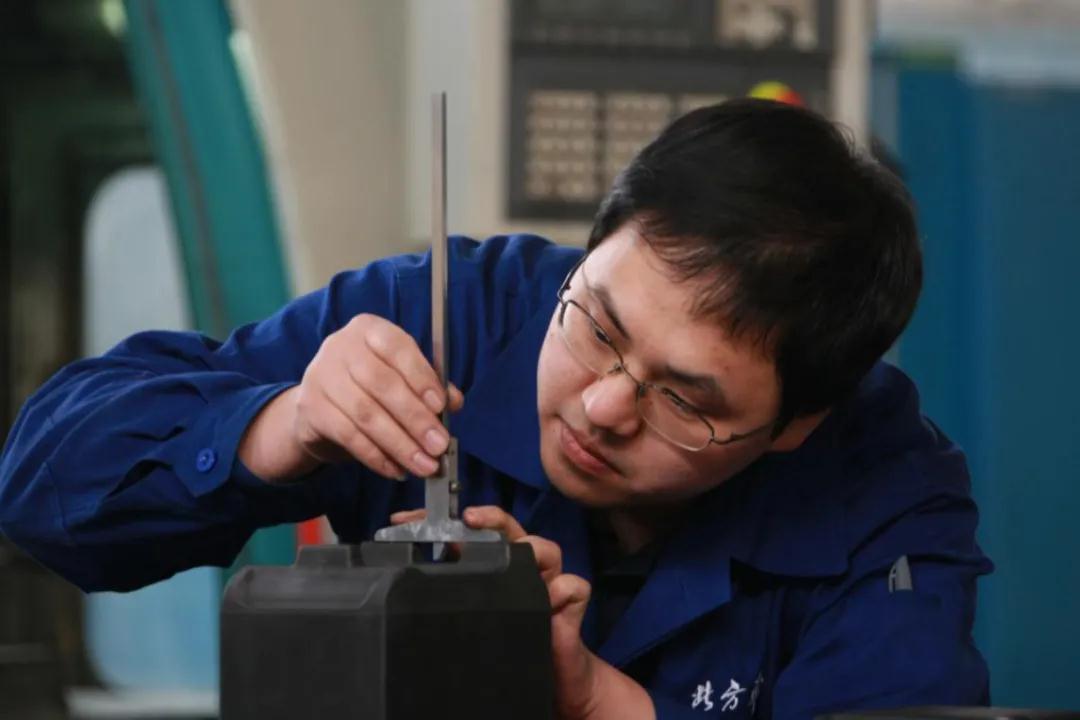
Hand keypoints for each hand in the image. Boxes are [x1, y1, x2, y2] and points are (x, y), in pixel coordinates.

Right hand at [239, 313, 462, 481]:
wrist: (319, 405)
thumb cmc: (370, 386)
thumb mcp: (400, 376)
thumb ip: (429, 385)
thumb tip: (454, 402)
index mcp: (370, 330)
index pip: (397, 348)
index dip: (421, 376)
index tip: (441, 406)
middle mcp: (341, 347)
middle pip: (381, 384)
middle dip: (415, 418)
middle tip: (438, 445)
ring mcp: (321, 376)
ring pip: (366, 414)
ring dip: (400, 444)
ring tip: (424, 464)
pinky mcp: (310, 408)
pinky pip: (349, 436)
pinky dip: (377, 456)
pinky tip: (397, 469)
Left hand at [389, 506, 654, 719]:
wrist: (556, 680)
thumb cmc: (512, 643)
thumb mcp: (477, 618)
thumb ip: (456, 599)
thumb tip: (410, 589)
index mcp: (496, 567)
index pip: (471, 534)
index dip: (442, 524)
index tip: (410, 521)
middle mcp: (523, 568)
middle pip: (511, 530)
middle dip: (491, 517)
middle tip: (470, 518)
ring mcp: (549, 584)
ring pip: (548, 549)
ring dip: (534, 547)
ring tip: (520, 552)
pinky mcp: (571, 607)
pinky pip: (575, 587)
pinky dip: (564, 588)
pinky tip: (551, 597)